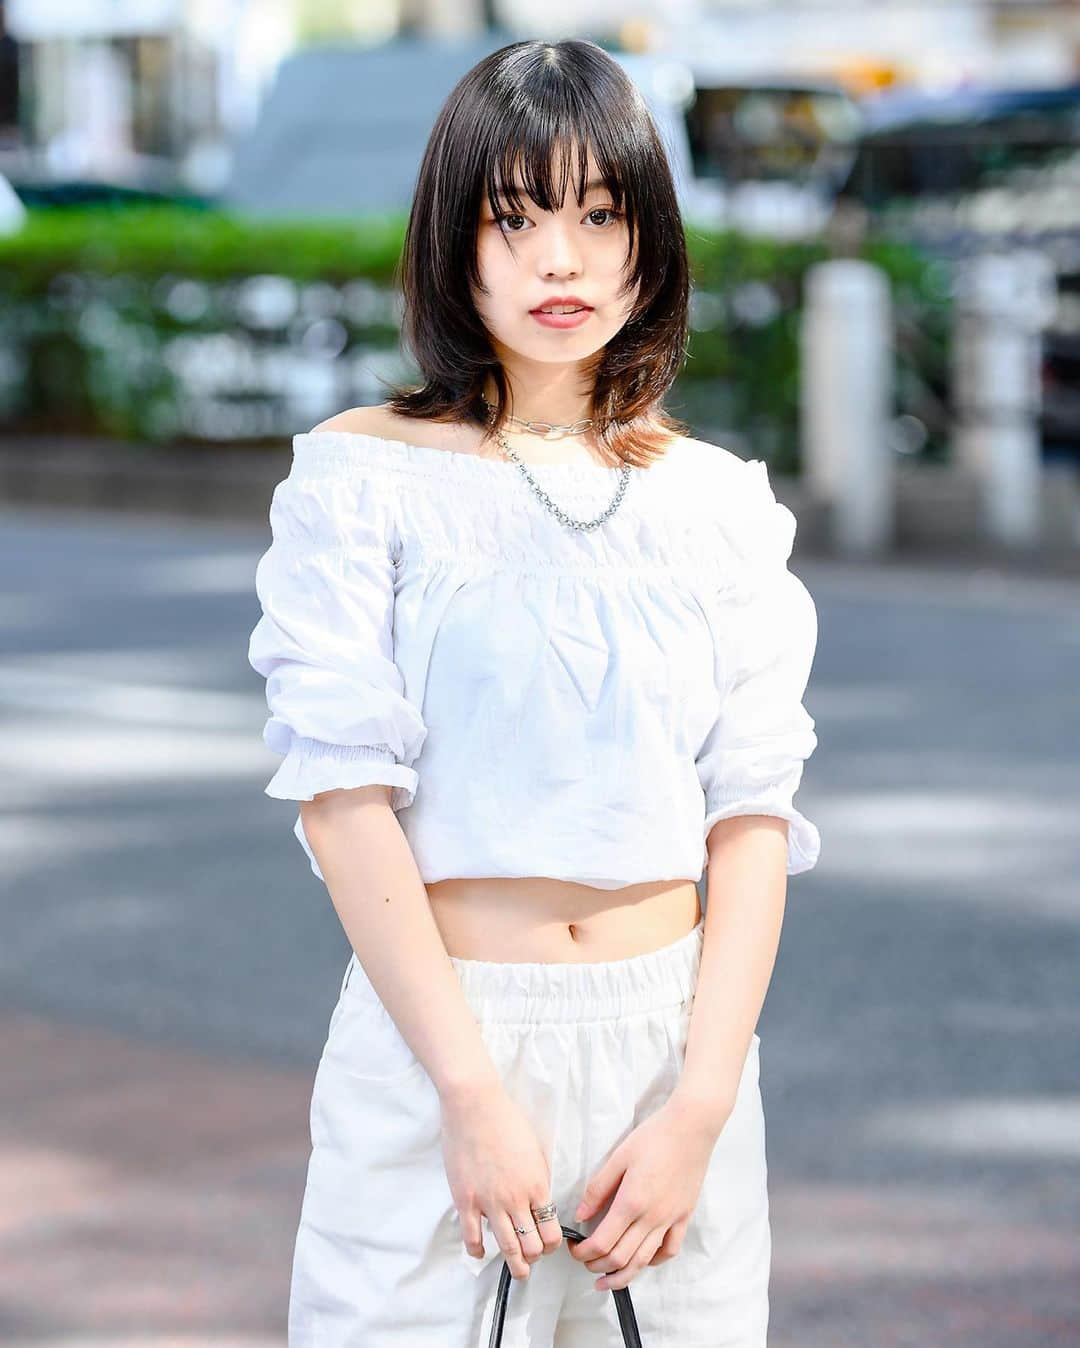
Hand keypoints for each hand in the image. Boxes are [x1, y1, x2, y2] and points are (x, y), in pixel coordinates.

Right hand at [440, 1080, 564, 1280]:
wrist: (475, 1106)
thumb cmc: (507, 1121)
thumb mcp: (535, 1151)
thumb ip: (538, 1180)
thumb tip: (539, 1203)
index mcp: (536, 1186)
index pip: (551, 1232)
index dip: (552, 1246)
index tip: (548, 1246)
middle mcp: (515, 1199)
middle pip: (532, 1246)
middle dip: (535, 1258)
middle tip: (533, 1258)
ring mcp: (489, 1202)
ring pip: (507, 1248)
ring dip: (515, 1265)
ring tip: (518, 1270)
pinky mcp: (466, 1200)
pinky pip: (473, 1237)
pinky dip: (478, 1251)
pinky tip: (481, 1251)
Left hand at [569, 1095, 724, 1290]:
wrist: (691, 1127)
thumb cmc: (653, 1137)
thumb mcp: (618, 1157)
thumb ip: (598, 1188)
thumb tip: (580, 1215)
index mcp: (631, 1202)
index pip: (602, 1242)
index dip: (584, 1252)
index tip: (574, 1249)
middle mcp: (652, 1217)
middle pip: (621, 1257)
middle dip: (598, 1267)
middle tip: (585, 1263)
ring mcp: (670, 1219)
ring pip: (644, 1261)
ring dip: (622, 1276)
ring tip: (607, 1281)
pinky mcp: (684, 1216)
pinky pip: (669, 1250)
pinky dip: (653, 1261)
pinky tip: (642, 1261)